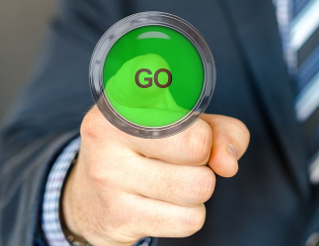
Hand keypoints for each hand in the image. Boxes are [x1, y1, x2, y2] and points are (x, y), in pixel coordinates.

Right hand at [61, 106, 249, 244]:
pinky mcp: (118, 216)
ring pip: (198, 187)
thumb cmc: (150, 150)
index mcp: (125, 98)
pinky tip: (164, 206)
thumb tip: (227, 164)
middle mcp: (109, 132)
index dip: (194, 115)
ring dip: (198, 190)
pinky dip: (189, 215)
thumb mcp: (187, 125)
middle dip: (204, 158)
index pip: (175, 99)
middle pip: (197, 146)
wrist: (91, 198)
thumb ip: (221, 132)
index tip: (186, 121)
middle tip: (183, 159)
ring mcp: (109, 176)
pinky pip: (189, 220)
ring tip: (174, 182)